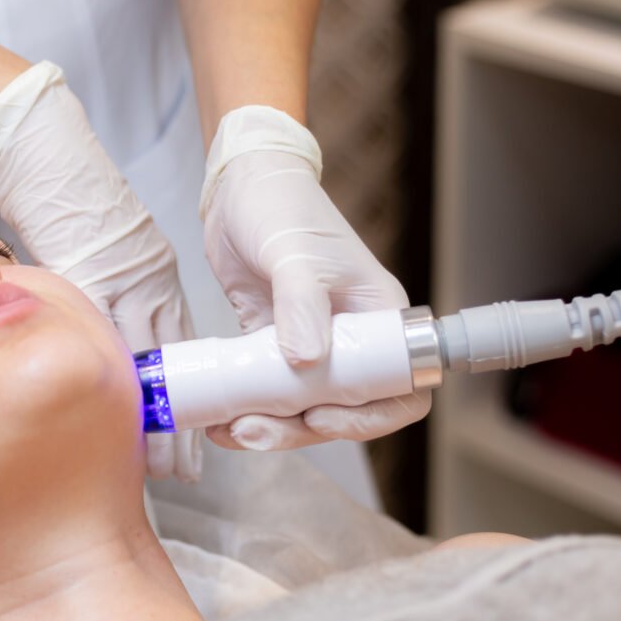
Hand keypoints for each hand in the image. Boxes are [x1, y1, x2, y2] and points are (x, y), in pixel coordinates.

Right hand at [0, 62, 200, 481]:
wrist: (40, 140)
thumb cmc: (62, 185)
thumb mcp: (100, 242)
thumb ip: (107, 283)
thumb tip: (99, 328)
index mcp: (151, 271)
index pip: (176, 344)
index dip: (188, 392)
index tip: (195, 435)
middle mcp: (143, 278)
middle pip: (170, 361)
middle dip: (180, 418)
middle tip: (188, 470)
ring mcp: (116, 278)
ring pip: (143, 361)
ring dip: (151, 415)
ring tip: (158, 464)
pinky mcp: (83, 274)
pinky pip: (99, 335)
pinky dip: (107, 378)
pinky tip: (113, 417)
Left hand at [200, 106, 429, 449]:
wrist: (240, 187)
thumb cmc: (283, 207)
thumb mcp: (295, 254)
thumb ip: (302, 305)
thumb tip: (307, 362)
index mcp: (379, 317)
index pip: (398, 388)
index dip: (367, 417)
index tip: (320, 416)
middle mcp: (352, 338)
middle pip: (344, 409)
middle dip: (300, 429)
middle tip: (254, 431)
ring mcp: (312, 345)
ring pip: (303, 407)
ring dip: (270, 427)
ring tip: (229, 432)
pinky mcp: (273, 345)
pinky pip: (269, 393)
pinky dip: (248, 409)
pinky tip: (221, 420)